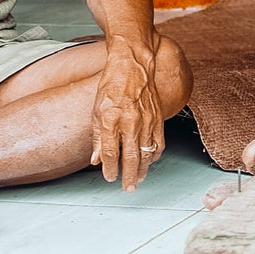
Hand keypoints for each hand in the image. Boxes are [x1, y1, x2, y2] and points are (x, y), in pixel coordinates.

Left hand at [91, 35, 164, 191]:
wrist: (134, 65)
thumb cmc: (112, 85)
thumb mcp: (96, 109)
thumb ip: (97, 136)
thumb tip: (95, 159)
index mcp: (111, 119)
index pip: (110, 152)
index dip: (109, 168)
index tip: (109, 177)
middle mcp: (130, 121)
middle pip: (131, 156)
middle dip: (129, 175)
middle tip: (128, 188)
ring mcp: (147, 119)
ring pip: (147, 151)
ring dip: (144, 168)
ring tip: (140, 178)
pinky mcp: (158, 116)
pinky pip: (159, 140)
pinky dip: (156, 153)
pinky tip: (151, 160)